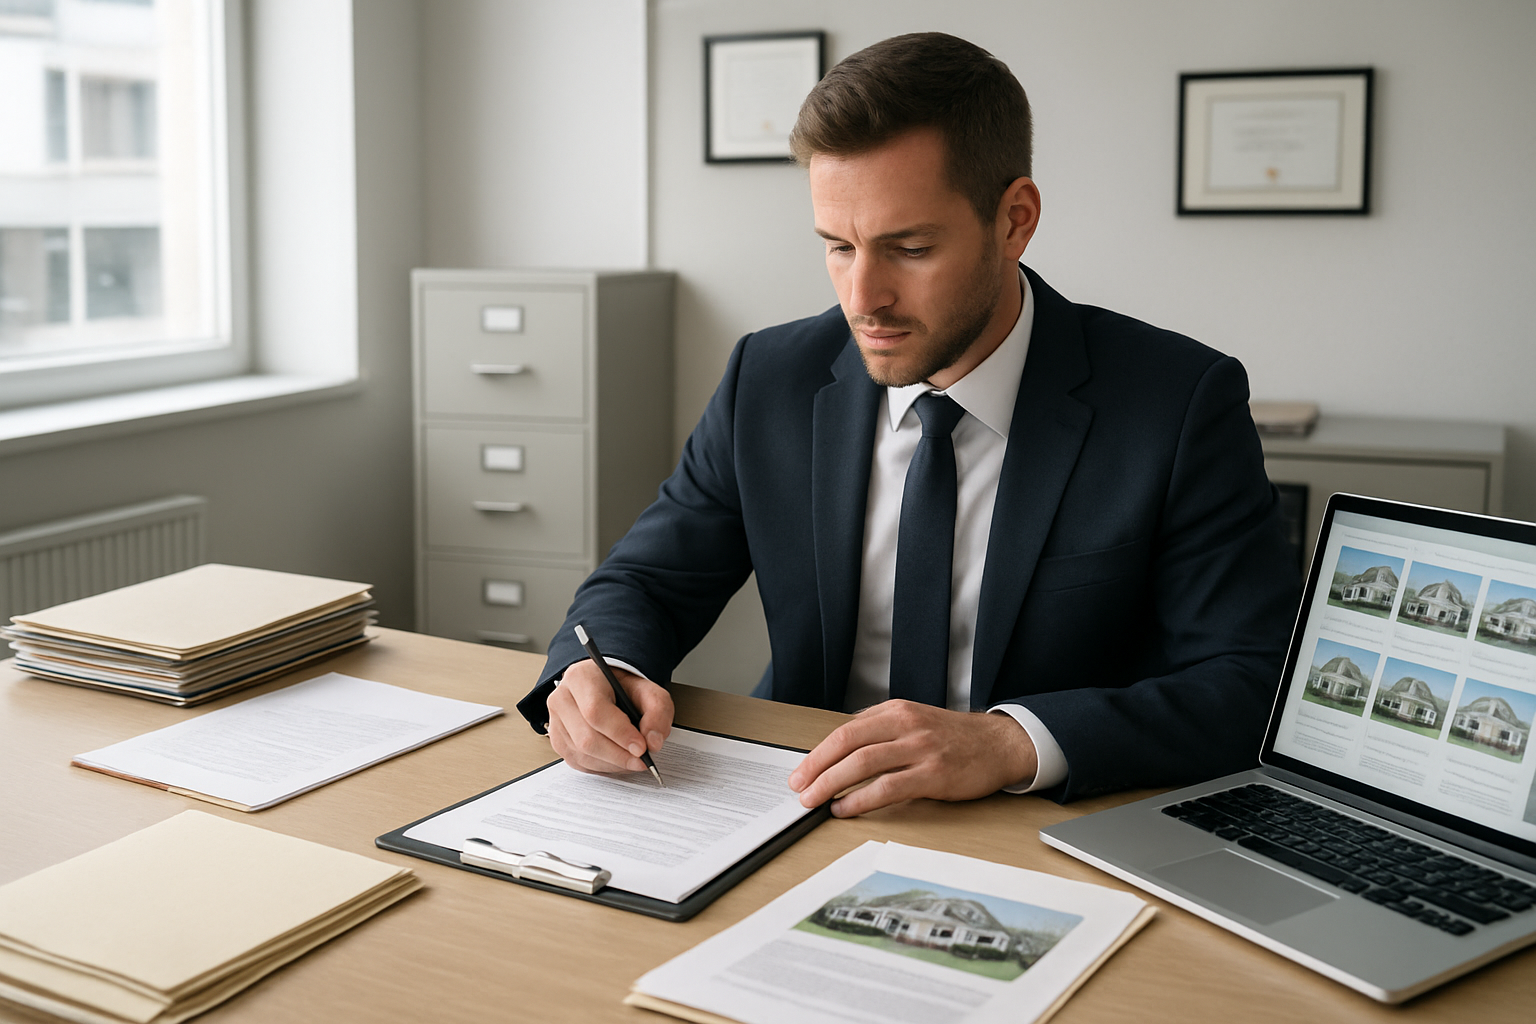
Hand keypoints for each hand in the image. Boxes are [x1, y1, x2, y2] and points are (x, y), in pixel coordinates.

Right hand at [545, 659, 672, 774]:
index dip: (620, 733)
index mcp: (581, 678)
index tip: (641, 747)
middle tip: (642, 760)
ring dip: (613, 763)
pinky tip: (618, 759)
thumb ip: (657, 712)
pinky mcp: (558, 742)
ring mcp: (556, 722)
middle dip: (619, 755)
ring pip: (583, 754)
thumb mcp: (649, 691)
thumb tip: (653, 742)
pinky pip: (580, 763)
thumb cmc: (624, 688)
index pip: (595, 711)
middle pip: (587, 738)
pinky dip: (604, 766)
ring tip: (633, 759)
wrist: (606, 687)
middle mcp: (562, 699)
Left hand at [787, 701, 1036, 816]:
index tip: (800, 771)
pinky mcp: (933, 774)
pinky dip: (861, 800)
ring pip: (863, 764)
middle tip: (798, 787)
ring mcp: (920, 748)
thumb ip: (880, 730)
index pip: (845, 730)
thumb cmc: (954, 737)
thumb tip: (839, 752)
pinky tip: (845, 809)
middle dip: (816, 767)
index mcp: (896, 711)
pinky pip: (888, 787)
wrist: (999, 744)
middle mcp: (905, 725)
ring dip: (831, 784)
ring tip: (814, 800)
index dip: (818, 753)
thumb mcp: (914, 720)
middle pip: (847, 743)